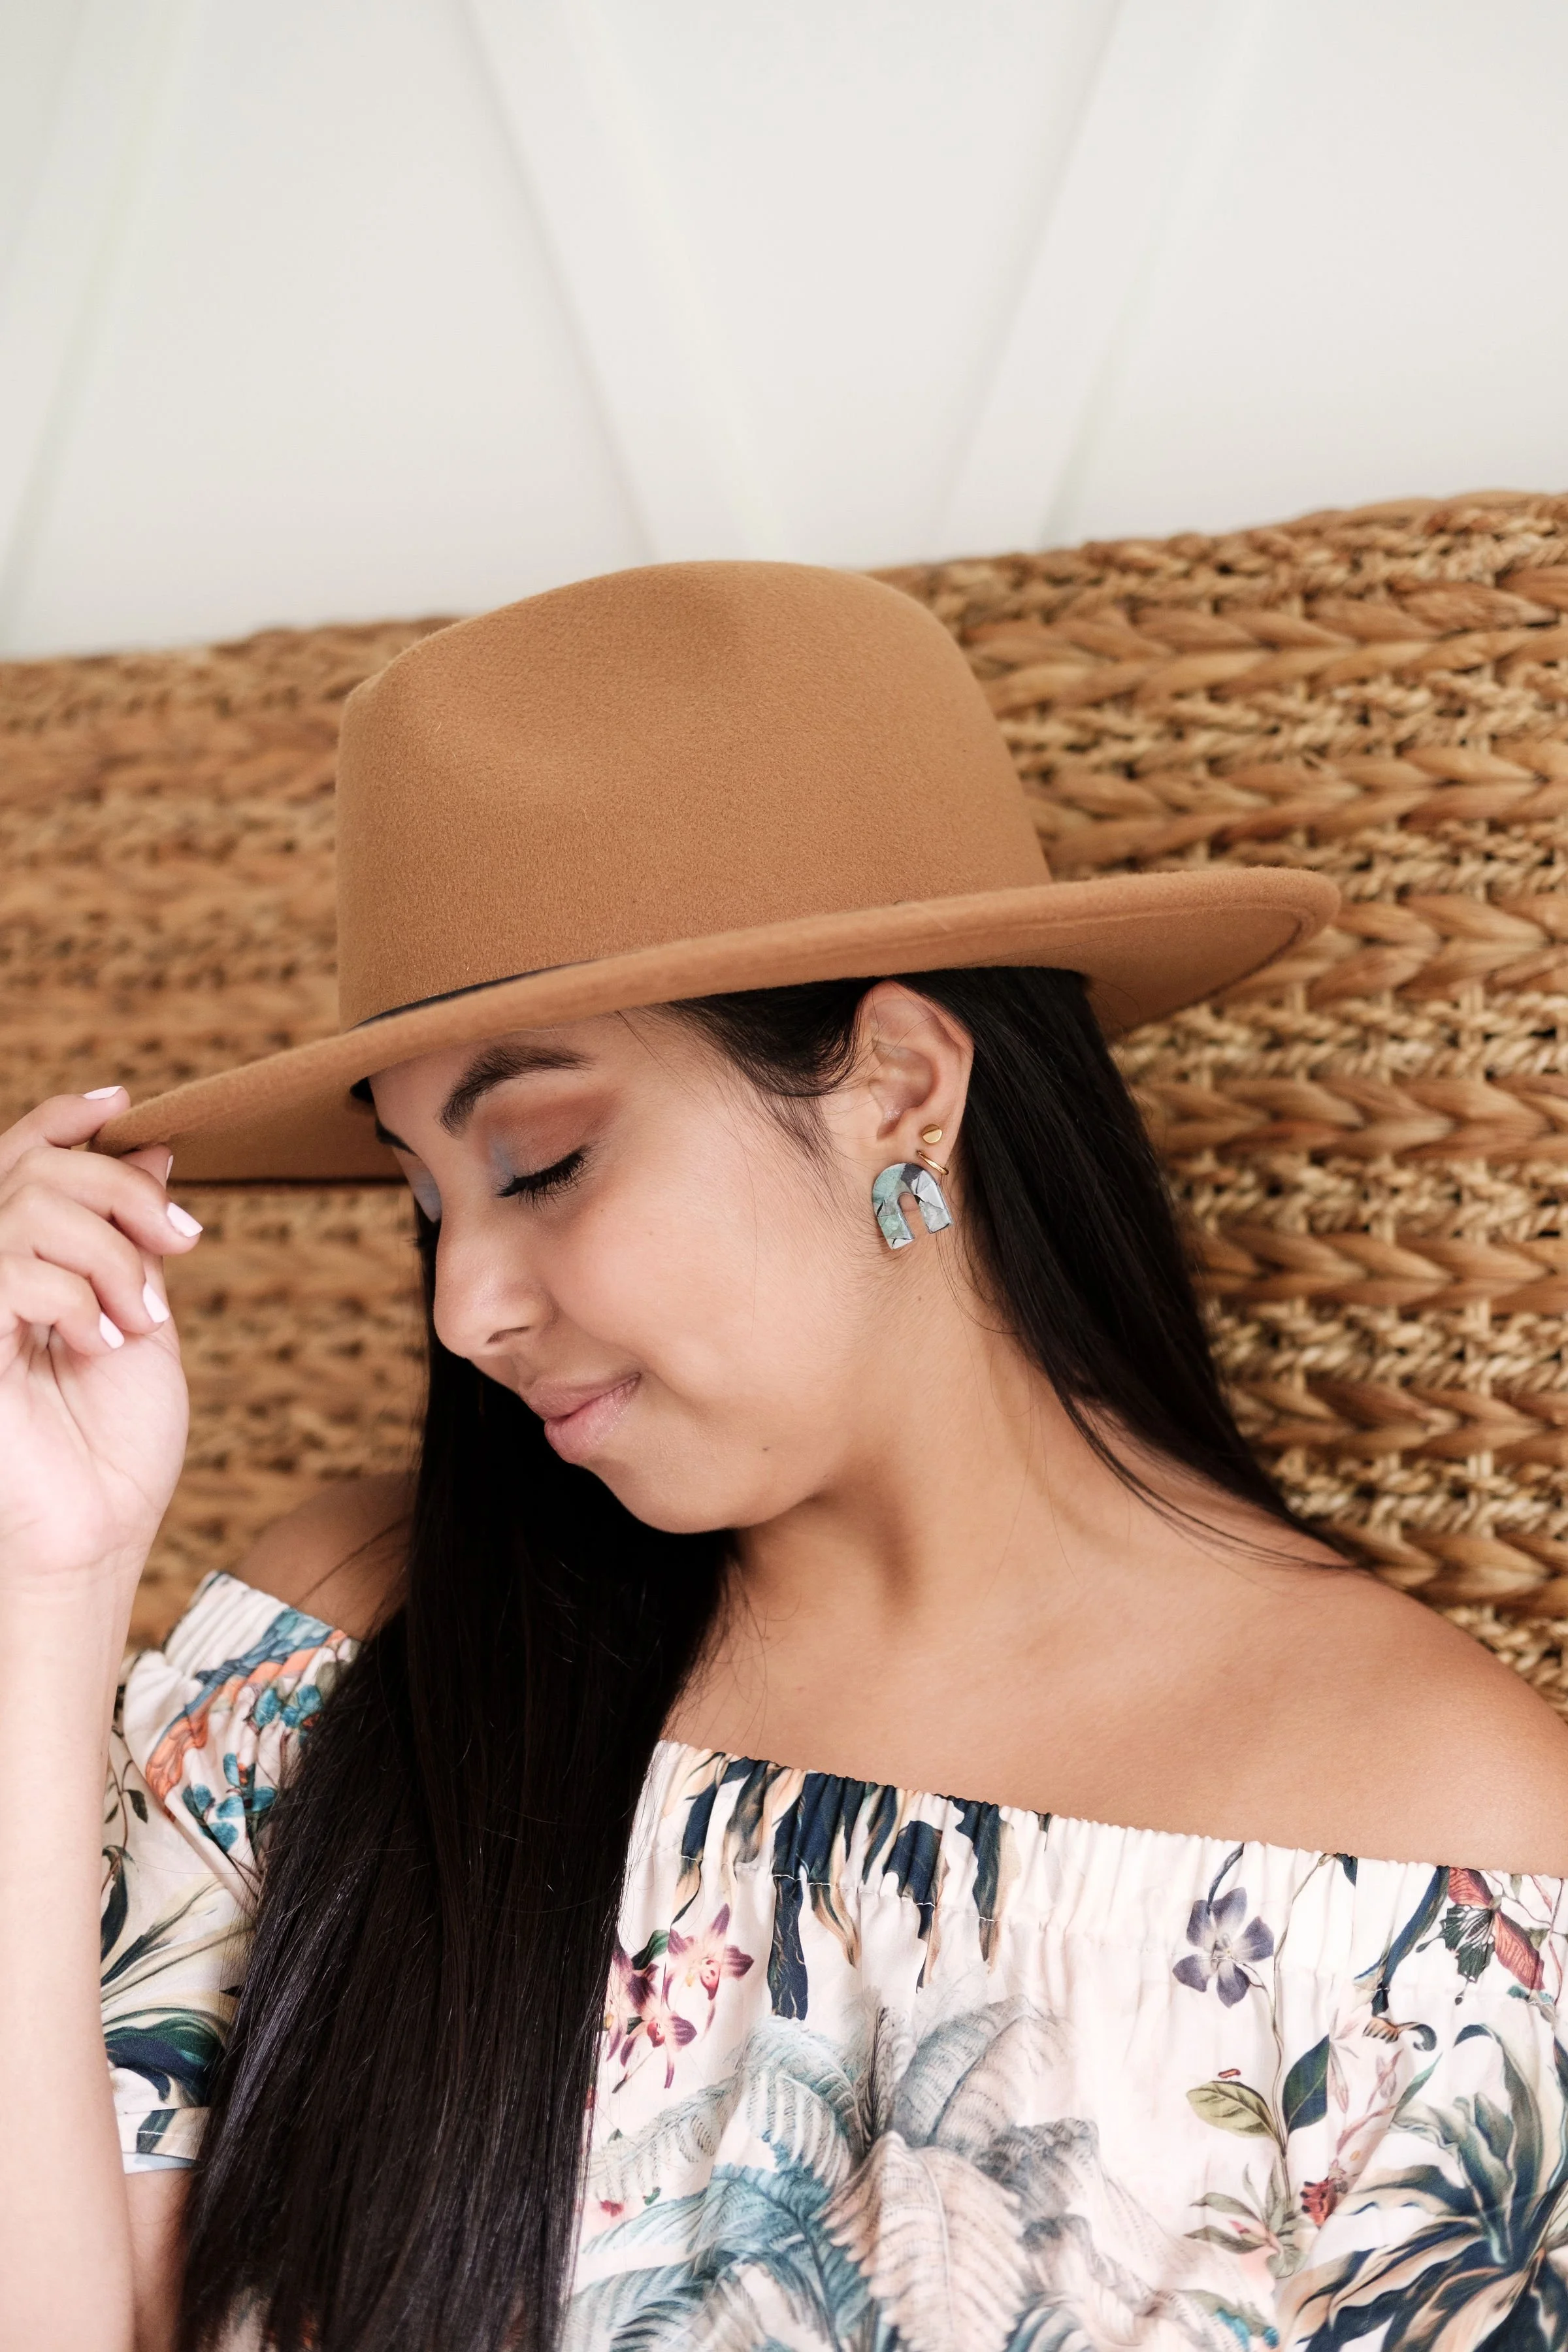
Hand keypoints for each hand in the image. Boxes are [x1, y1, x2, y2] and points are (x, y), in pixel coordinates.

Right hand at [0, 1089, 197, 1603]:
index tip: (129, 1106)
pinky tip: (96, 1342)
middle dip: (122, 1193)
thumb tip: (153, 1153)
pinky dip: (73, 1296)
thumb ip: (135, 1241)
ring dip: (107, 1254)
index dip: (68, 1119)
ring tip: (134, 1320)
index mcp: (21, 1264)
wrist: (96, 1533)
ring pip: (28, 1206)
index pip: (23, 1158)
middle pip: (37, 1168)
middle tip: (179, 1246)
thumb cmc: (115, 1445)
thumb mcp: (143, 1319)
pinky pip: (9, 1269)